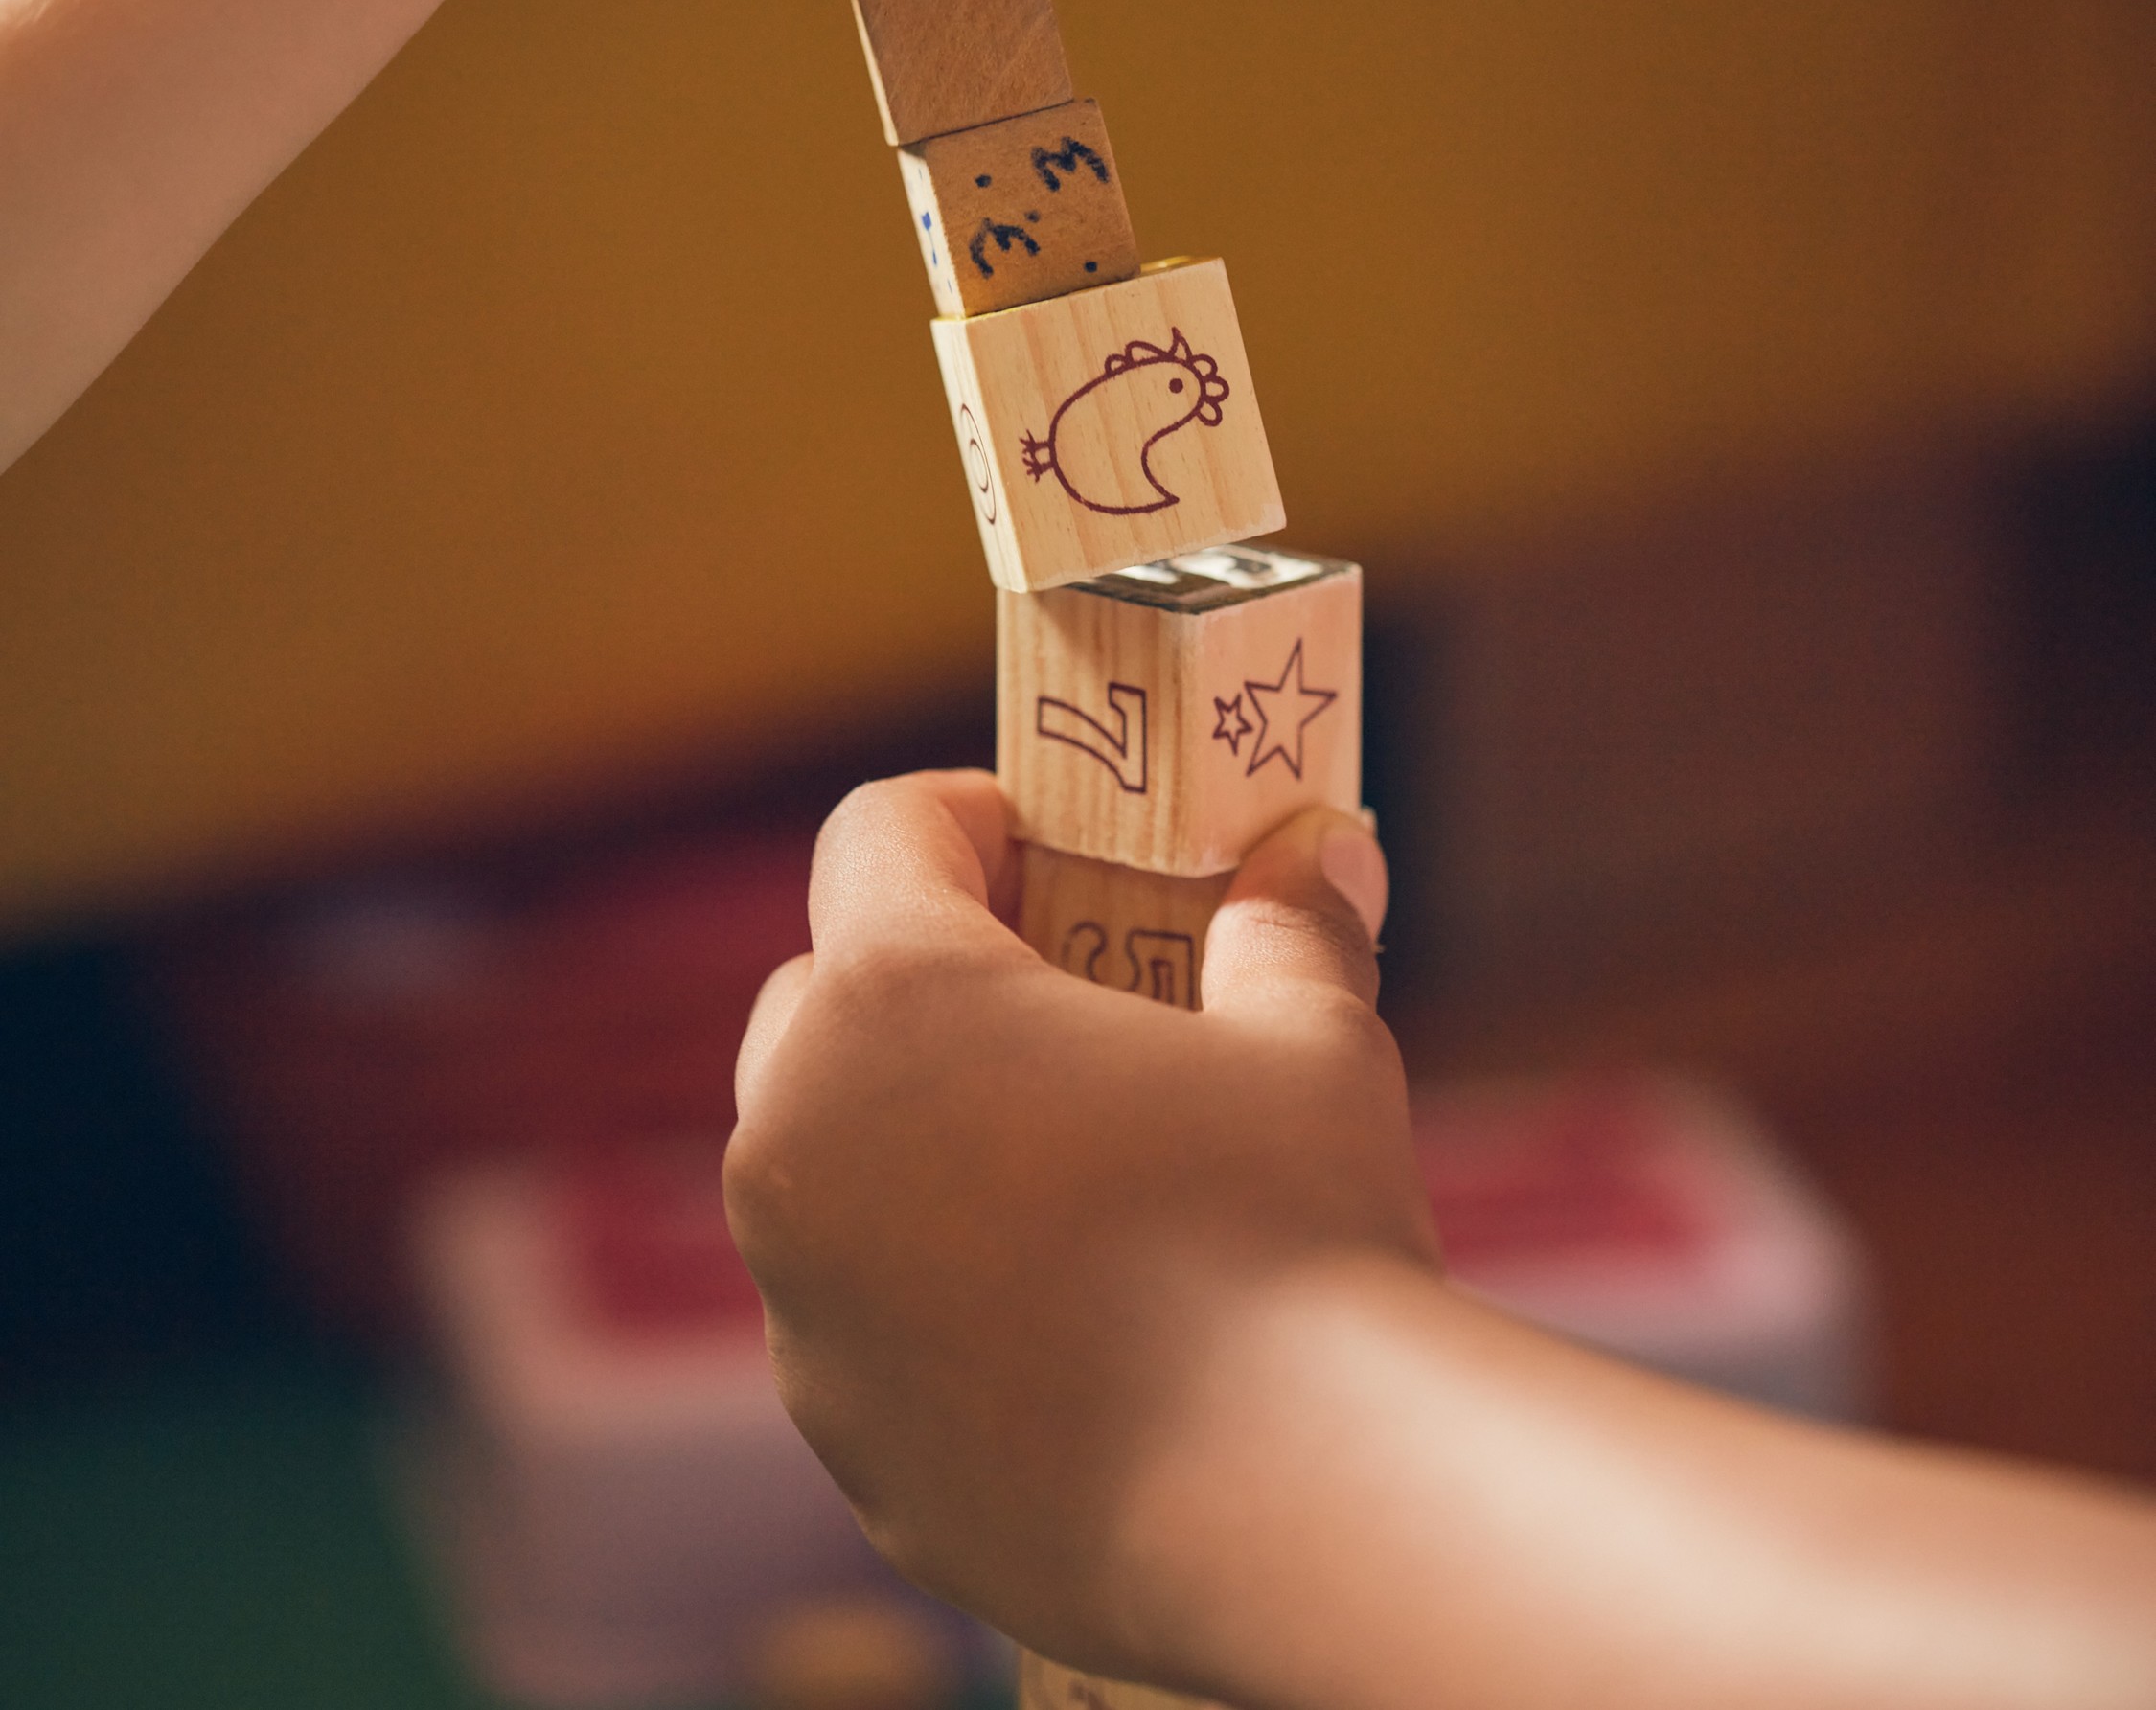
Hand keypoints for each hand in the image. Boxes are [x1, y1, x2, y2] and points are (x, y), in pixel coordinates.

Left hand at [724, 770, 1430, 1677]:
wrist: (1297, 1508)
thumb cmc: (1295, 1232)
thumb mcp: (1312, 1039)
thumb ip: (1289, 928)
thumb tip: (1319, 854)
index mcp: (892, 1003)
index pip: (879, 833)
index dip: (969, 816)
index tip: (1049, 845)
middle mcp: (799, 1140)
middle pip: (819, 995)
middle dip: (921, 977)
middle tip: (1059, 1001)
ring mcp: (802, 1299)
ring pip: (821, 1158)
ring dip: (910, 1131)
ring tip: (1065, 1159)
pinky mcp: (839, 1426)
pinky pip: (853, 1304)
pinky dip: (922, 1278)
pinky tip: (1060, 1309)